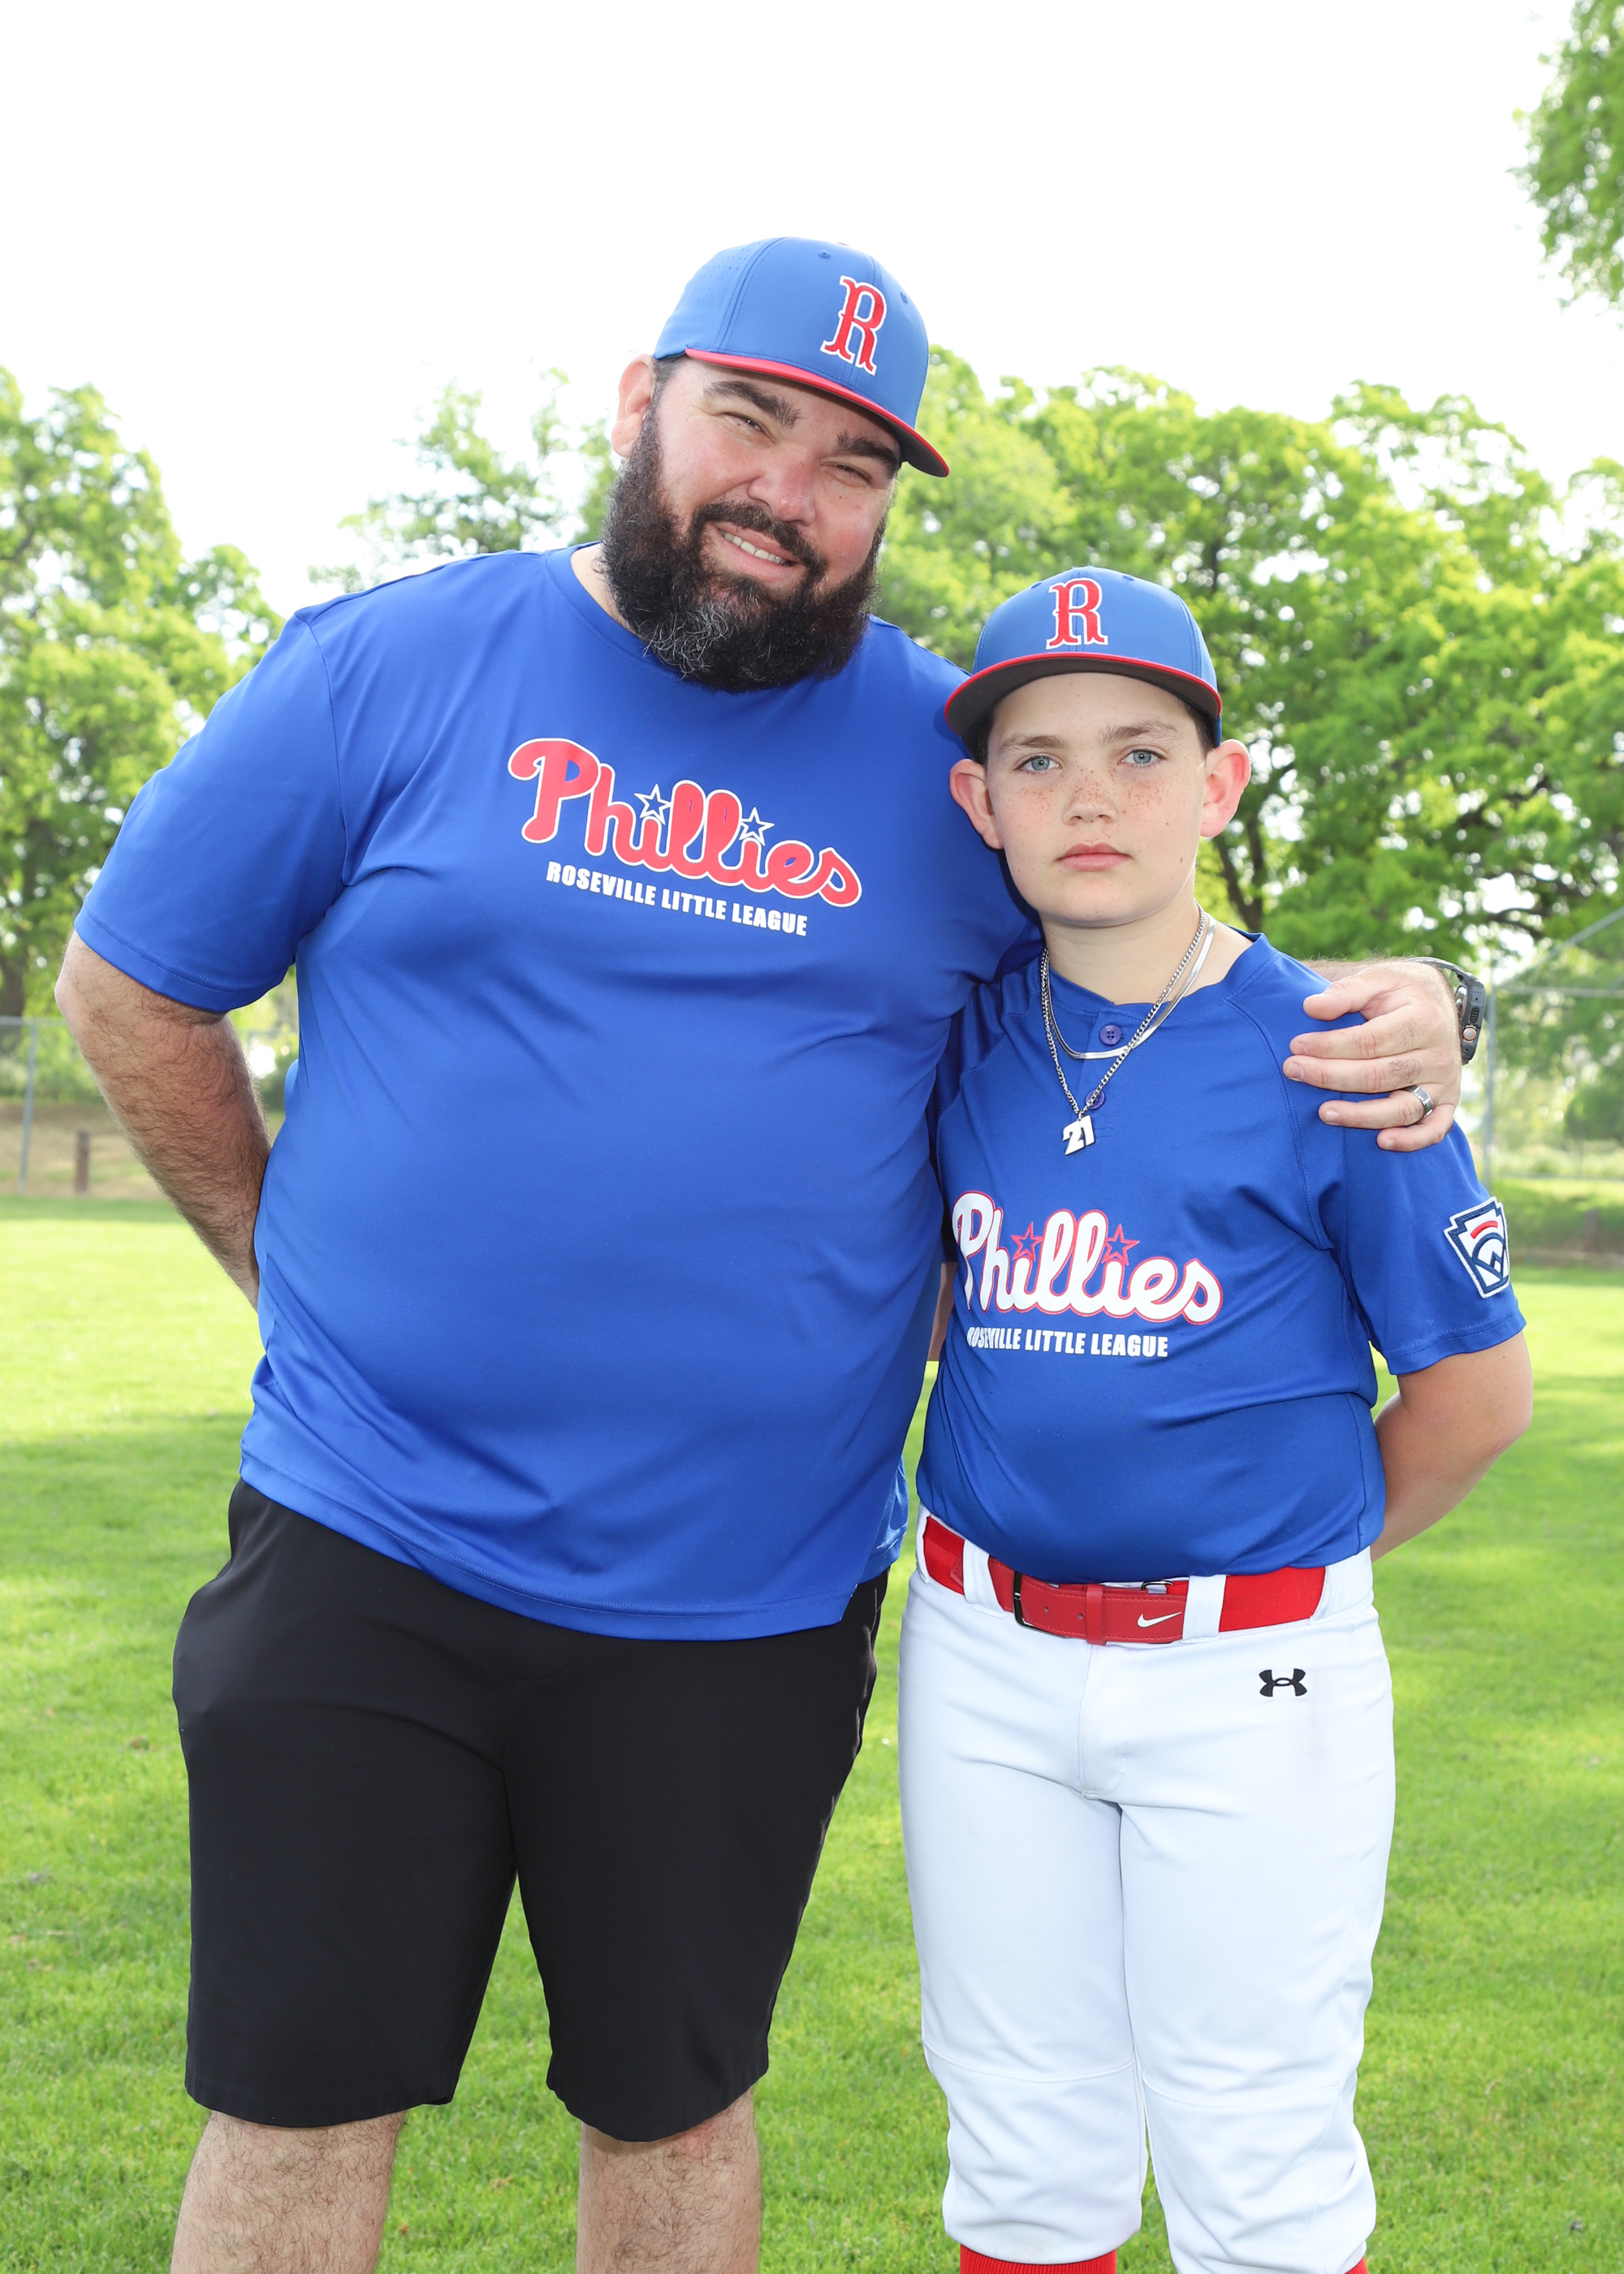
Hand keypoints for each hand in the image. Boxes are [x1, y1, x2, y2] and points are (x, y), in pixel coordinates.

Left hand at [1283, 960, 1461, 1150]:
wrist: (1437, 1002)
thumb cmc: (1400, 992)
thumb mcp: (1378, 979)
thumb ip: (1346, 992)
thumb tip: (1311, 1007)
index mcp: (1424, 1020)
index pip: (1370, 1041)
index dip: (1330, 1046)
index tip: (1296, 1046)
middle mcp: (1439, 1055)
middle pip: (1381, 1075)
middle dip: (1332, 1076)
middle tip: (1293, 1072)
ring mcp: (1445, 1082)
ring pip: (1403, 1108)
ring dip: (1362, 1115)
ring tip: (1324, 1113)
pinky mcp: (1447, 1102)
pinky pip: (1435, 1128)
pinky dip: (1412, 1140)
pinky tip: (1382, 1142)